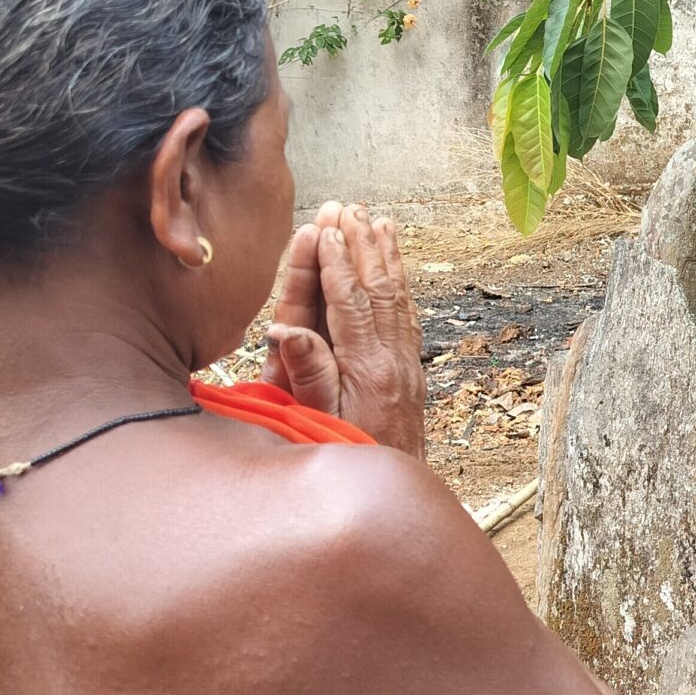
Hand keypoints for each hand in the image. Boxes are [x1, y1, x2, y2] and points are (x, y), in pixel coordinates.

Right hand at [263, 202, 427, 454]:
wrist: (395, 484)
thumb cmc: (347, 457)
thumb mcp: (316, 422)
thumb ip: (306, 374)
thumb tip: (284, 330)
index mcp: (366, 369)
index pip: (348, 303)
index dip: (334, 264)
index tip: (324, 230)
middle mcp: (392, 360)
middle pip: (378, 290)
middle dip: (362, 247)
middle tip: (349, 210)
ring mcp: (406, 363)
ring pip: (398, 299)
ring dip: (386, 257)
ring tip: (377, 222)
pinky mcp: (412, 370)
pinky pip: (407, 317)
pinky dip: (401, 285)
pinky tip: (396, 267)